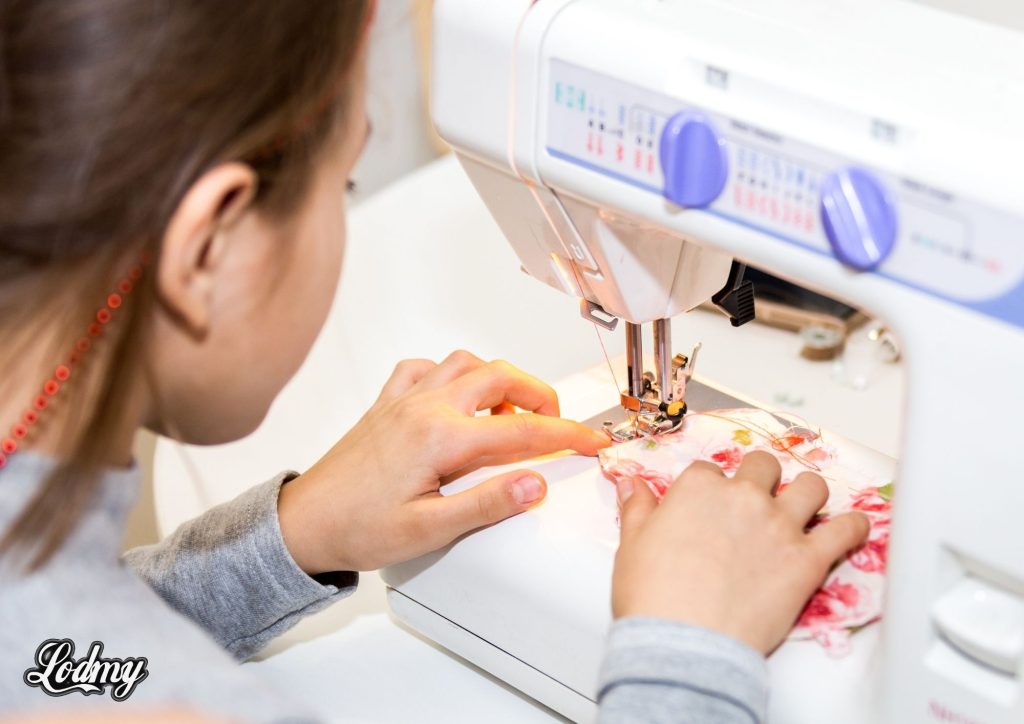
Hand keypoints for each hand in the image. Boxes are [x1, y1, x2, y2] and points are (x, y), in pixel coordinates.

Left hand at [278, 350, 609, 573]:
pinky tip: (457, 397)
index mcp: (440, 438)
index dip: (566, 435)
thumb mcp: (428, 531)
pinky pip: (424, 368)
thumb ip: (486, 505)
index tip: (592, 441)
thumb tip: (534, 484)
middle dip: (541, 395)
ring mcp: (404, 400)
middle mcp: (424, 407)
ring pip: (465, 363)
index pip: (522, 430)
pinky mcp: (387, 403)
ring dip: (499, 378)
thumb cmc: (357, 528)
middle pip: (501, 378)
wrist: (304, 524)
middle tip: (557, 425)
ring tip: (514, 410)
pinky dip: (451, 373)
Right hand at [610, 451, 869, 653]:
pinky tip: (852, 527)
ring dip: (809, 492)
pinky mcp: (808, 560)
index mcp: (699, 490)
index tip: (709, 503)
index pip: (709, 471)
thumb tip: (631, 485)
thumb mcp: (633, 545)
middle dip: (761, 476)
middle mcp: (743, 498)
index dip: (710, 487)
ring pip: (811, 487)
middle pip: (764, 466)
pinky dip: (853, 527)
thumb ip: (637, 508)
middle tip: (758, 495)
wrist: (685, 642)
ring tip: (806, 503)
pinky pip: (845, 532)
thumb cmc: (654, 597)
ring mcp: (779, 526)